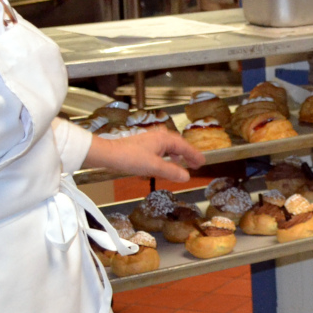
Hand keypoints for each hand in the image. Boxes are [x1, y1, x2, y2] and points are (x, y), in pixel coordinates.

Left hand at [84, 128, 204, 181]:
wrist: (110, 154)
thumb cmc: (131, 158)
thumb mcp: (154, 167)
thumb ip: (172, 172)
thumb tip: (187, 177)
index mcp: (165, 139)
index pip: (185, 147)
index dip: (194, 155)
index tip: (202, 162)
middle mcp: (159, 136)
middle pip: (179, 144)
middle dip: (188, 153)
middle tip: (196, 163)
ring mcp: (151, 139)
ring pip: (170, 146)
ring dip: (178, 154)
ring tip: (184, 162)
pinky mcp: (144, 144)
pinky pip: (162, 148)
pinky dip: (168, 154)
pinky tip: (165, 161)